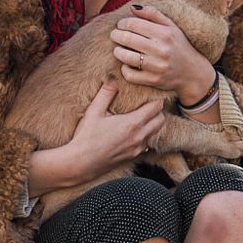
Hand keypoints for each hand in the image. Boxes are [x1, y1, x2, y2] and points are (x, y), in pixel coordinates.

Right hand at [29, 82, 167, 192]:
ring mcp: (137, 148)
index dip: (157, 99)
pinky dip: (145, 135)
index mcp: (132, 123)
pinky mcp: (133, 156)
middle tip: (148, 104)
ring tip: (142, 116)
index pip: (157, 107)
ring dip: (153, 123)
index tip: (151, 93)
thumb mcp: (94, 112)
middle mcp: (139, 136)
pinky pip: (146, 143)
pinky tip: (133, 131)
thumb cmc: (86, 137)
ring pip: (155, 132)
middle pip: (161, 120)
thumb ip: (106, 94)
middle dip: (158, 110)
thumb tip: (114, 79)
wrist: (81, 163)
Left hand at [109, 4, 213, 104]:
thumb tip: (132, 7)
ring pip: (125, 57)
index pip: (133, 24)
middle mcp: (161, 49)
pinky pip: (130, 75)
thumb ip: (152, 14)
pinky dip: (124, 69)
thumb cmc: (179, 46)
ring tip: (119, 49)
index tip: (121, 25)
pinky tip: (127, 65)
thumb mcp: (171, 27)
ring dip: (117, 51)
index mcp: (164, 34)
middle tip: (115, 35)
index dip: (122, 23)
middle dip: (116, 35)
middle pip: (126, 38)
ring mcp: (157, 66)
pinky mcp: (153, 80)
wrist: (193, 73)